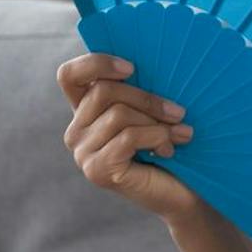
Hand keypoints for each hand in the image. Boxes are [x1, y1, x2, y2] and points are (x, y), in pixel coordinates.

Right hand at [55, 51, 202, 222]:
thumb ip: (140, 88)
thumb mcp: (153, 110)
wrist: (183, 192)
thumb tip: (151, 60)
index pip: (69, 75)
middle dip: (147, 98)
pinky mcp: (97, 170)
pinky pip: (127, 137)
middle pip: (103, 91)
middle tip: (179, 111)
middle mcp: (76, 130)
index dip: (96, 63)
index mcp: (86, 110)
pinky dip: (156, 137)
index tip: (132, 68)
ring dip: (157, 121)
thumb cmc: (171, 144)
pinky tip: (170, 149)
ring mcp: (83, 152)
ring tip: (180, 133)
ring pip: (118, 114)